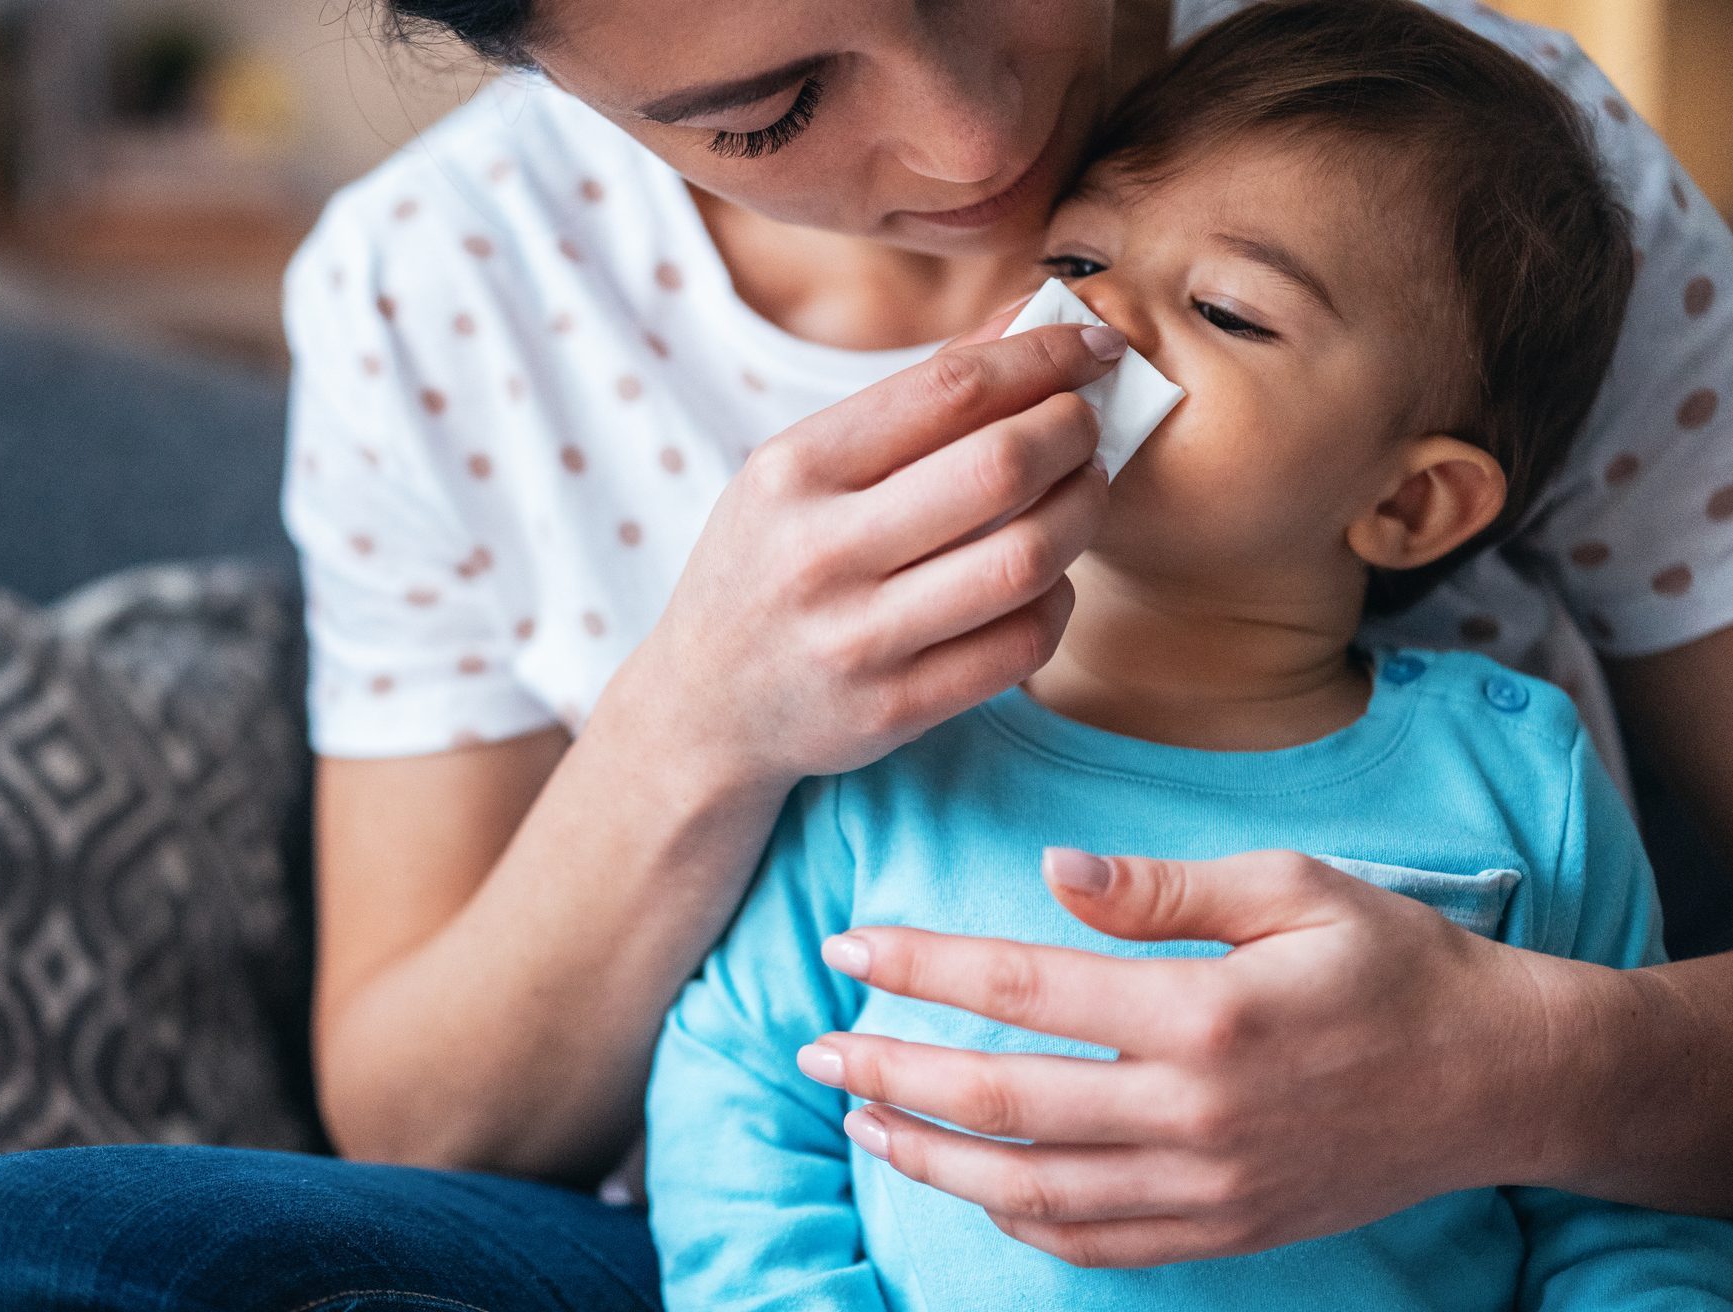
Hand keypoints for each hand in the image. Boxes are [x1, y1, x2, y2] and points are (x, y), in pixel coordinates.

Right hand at [607, 312, 1125, 789]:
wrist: (704, 706)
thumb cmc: (767, 564)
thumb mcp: (801, 469)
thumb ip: (913, 398)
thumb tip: (1030, 320)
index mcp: (795, 470)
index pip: (950, 390)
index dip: (1044, 358)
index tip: (1094, 349)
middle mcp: (820, 552)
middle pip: (1000, 468)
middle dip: (1074, 431)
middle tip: (1088, 425)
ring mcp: (858, 639)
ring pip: (1025, 560)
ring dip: (1082, 514)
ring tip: (1082, 493)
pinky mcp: (895, 710)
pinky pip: (1021, 645)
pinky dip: (1058, 600)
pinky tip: (1047, 579)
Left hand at [800, 849, 1572, 1266]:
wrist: (1498, 1078)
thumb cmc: (1392, 961)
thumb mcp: (1291, 887)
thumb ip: (1161, 886)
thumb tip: (1047, 872)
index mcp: (1204, 1010)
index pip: (1023, 986)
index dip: (922, 965)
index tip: (847, 946)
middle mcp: (1196, 1111)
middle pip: (1003, 1100)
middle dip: (891, 1072)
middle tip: (815, 1049)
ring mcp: (1208, 1186)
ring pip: (1033, 1190)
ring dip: (933, 1156)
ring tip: (863, 1118)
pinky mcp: (1226, 1232)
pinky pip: (1097, 1244)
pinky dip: (1019, 1221)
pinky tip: (971, 1184)